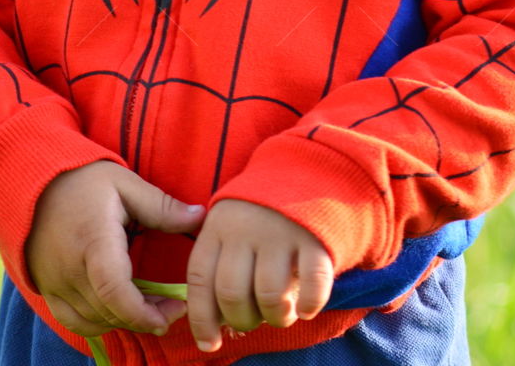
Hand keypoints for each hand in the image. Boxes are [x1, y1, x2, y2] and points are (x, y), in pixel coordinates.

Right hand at [25, 160, 204, 338]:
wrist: (32, 181)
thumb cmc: (83, 179)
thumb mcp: (125, 183)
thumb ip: (162, 205)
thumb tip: (201, 216)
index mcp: (93, 240)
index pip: (116, 291)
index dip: (145, 313)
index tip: (174, 312)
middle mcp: (70, 268)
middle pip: (110, 311)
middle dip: (146, 318)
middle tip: (174, 308)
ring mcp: (55, 283)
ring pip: (94, 320)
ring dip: (125, 321)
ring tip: (152, 308)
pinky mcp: (47, 289)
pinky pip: (74, 321)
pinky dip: (100, 323)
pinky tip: (120, 311)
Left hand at [185, 199, 333, 352]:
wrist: (307, 169)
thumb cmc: (260, 211)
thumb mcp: (228, 224)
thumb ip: (219, 264)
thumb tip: (214, 322)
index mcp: (217, 225)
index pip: (200, 280)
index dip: (202, 319)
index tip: (210, 344)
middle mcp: (245, 228)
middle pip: (232, 293)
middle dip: (242, 320)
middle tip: (254, 320)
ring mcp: (280, 232)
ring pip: (268, 296)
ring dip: (275, 318)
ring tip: (281, 314)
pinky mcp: (315, 238)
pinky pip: (312, 285)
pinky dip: (309, 304)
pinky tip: (306, 309)